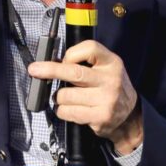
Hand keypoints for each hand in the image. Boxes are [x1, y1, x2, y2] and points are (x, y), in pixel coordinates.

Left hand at [28, 40, 142, 154]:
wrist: (130, 117)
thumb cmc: (112, 89)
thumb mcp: (107, 69)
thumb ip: (86, 63)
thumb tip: (53, 62)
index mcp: (112, 62)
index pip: (89, 48)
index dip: (71, 53)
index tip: (64, 59)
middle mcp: (110, 79)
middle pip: (73, 72)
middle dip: (50, 70)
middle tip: (34, 69)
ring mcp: (106, 99)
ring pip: (65, 95)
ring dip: (58, 97)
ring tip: (64, 98)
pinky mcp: (99, 116)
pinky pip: (68, 112)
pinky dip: (62, 110)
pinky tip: (69, 109)